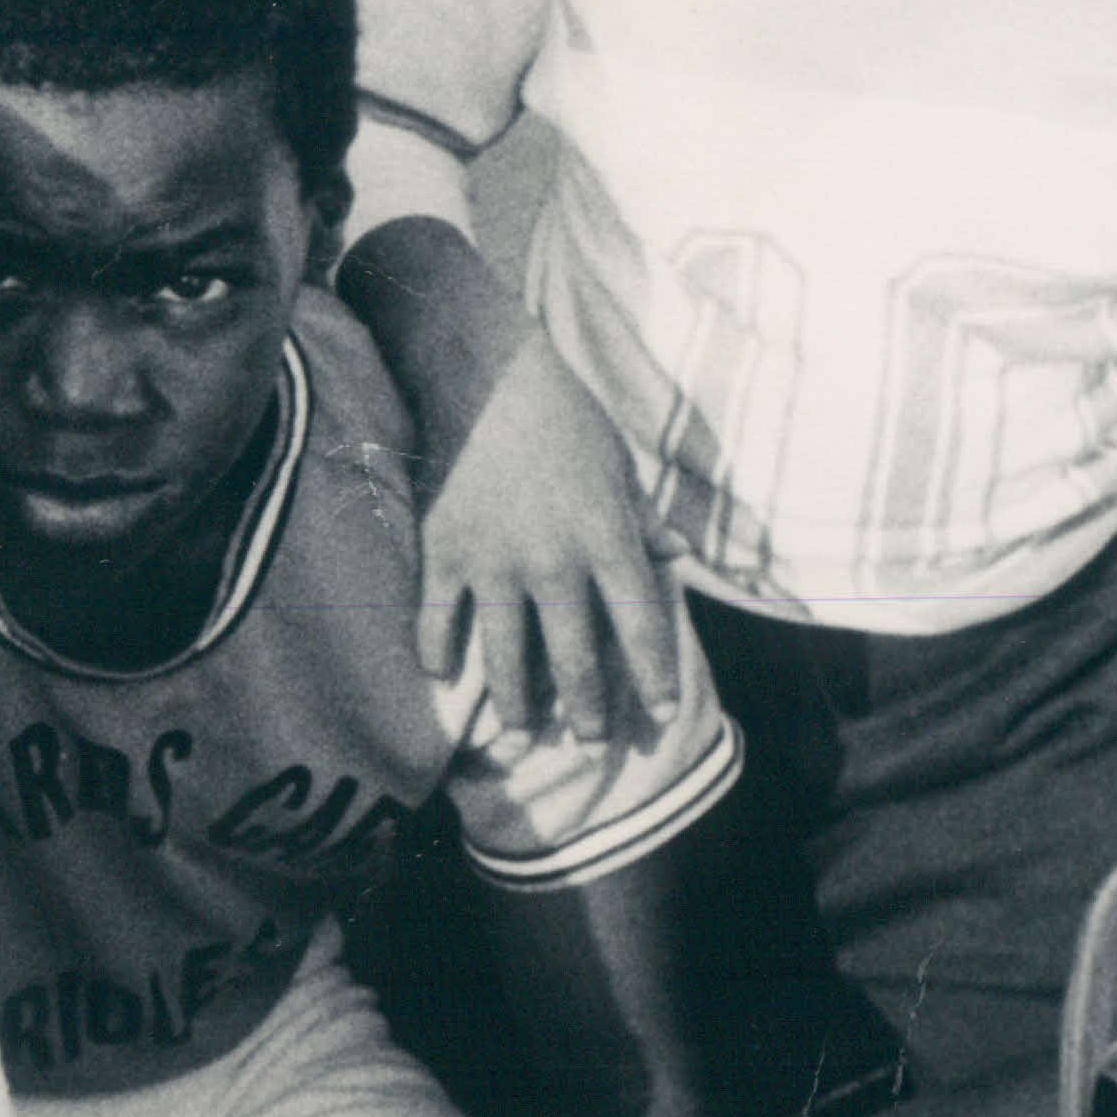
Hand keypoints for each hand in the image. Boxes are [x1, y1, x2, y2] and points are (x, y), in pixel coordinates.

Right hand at [414, 335, 686, 748]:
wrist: (487, 377)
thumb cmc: (564, 416)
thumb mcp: (619, 466)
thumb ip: (644, 518)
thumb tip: (679, 552)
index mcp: (607, 540)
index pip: (640, 626)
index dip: (652, 676)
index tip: (657, 714)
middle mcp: (555, 562)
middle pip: (575, 657)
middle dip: (587, 708)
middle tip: (591, 740)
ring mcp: (496, 562)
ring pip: (508, 655)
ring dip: (517, 701)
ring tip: (522, 729)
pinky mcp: (445, 551)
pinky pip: (438, 618)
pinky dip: (437, 652)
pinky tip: (441, 677)